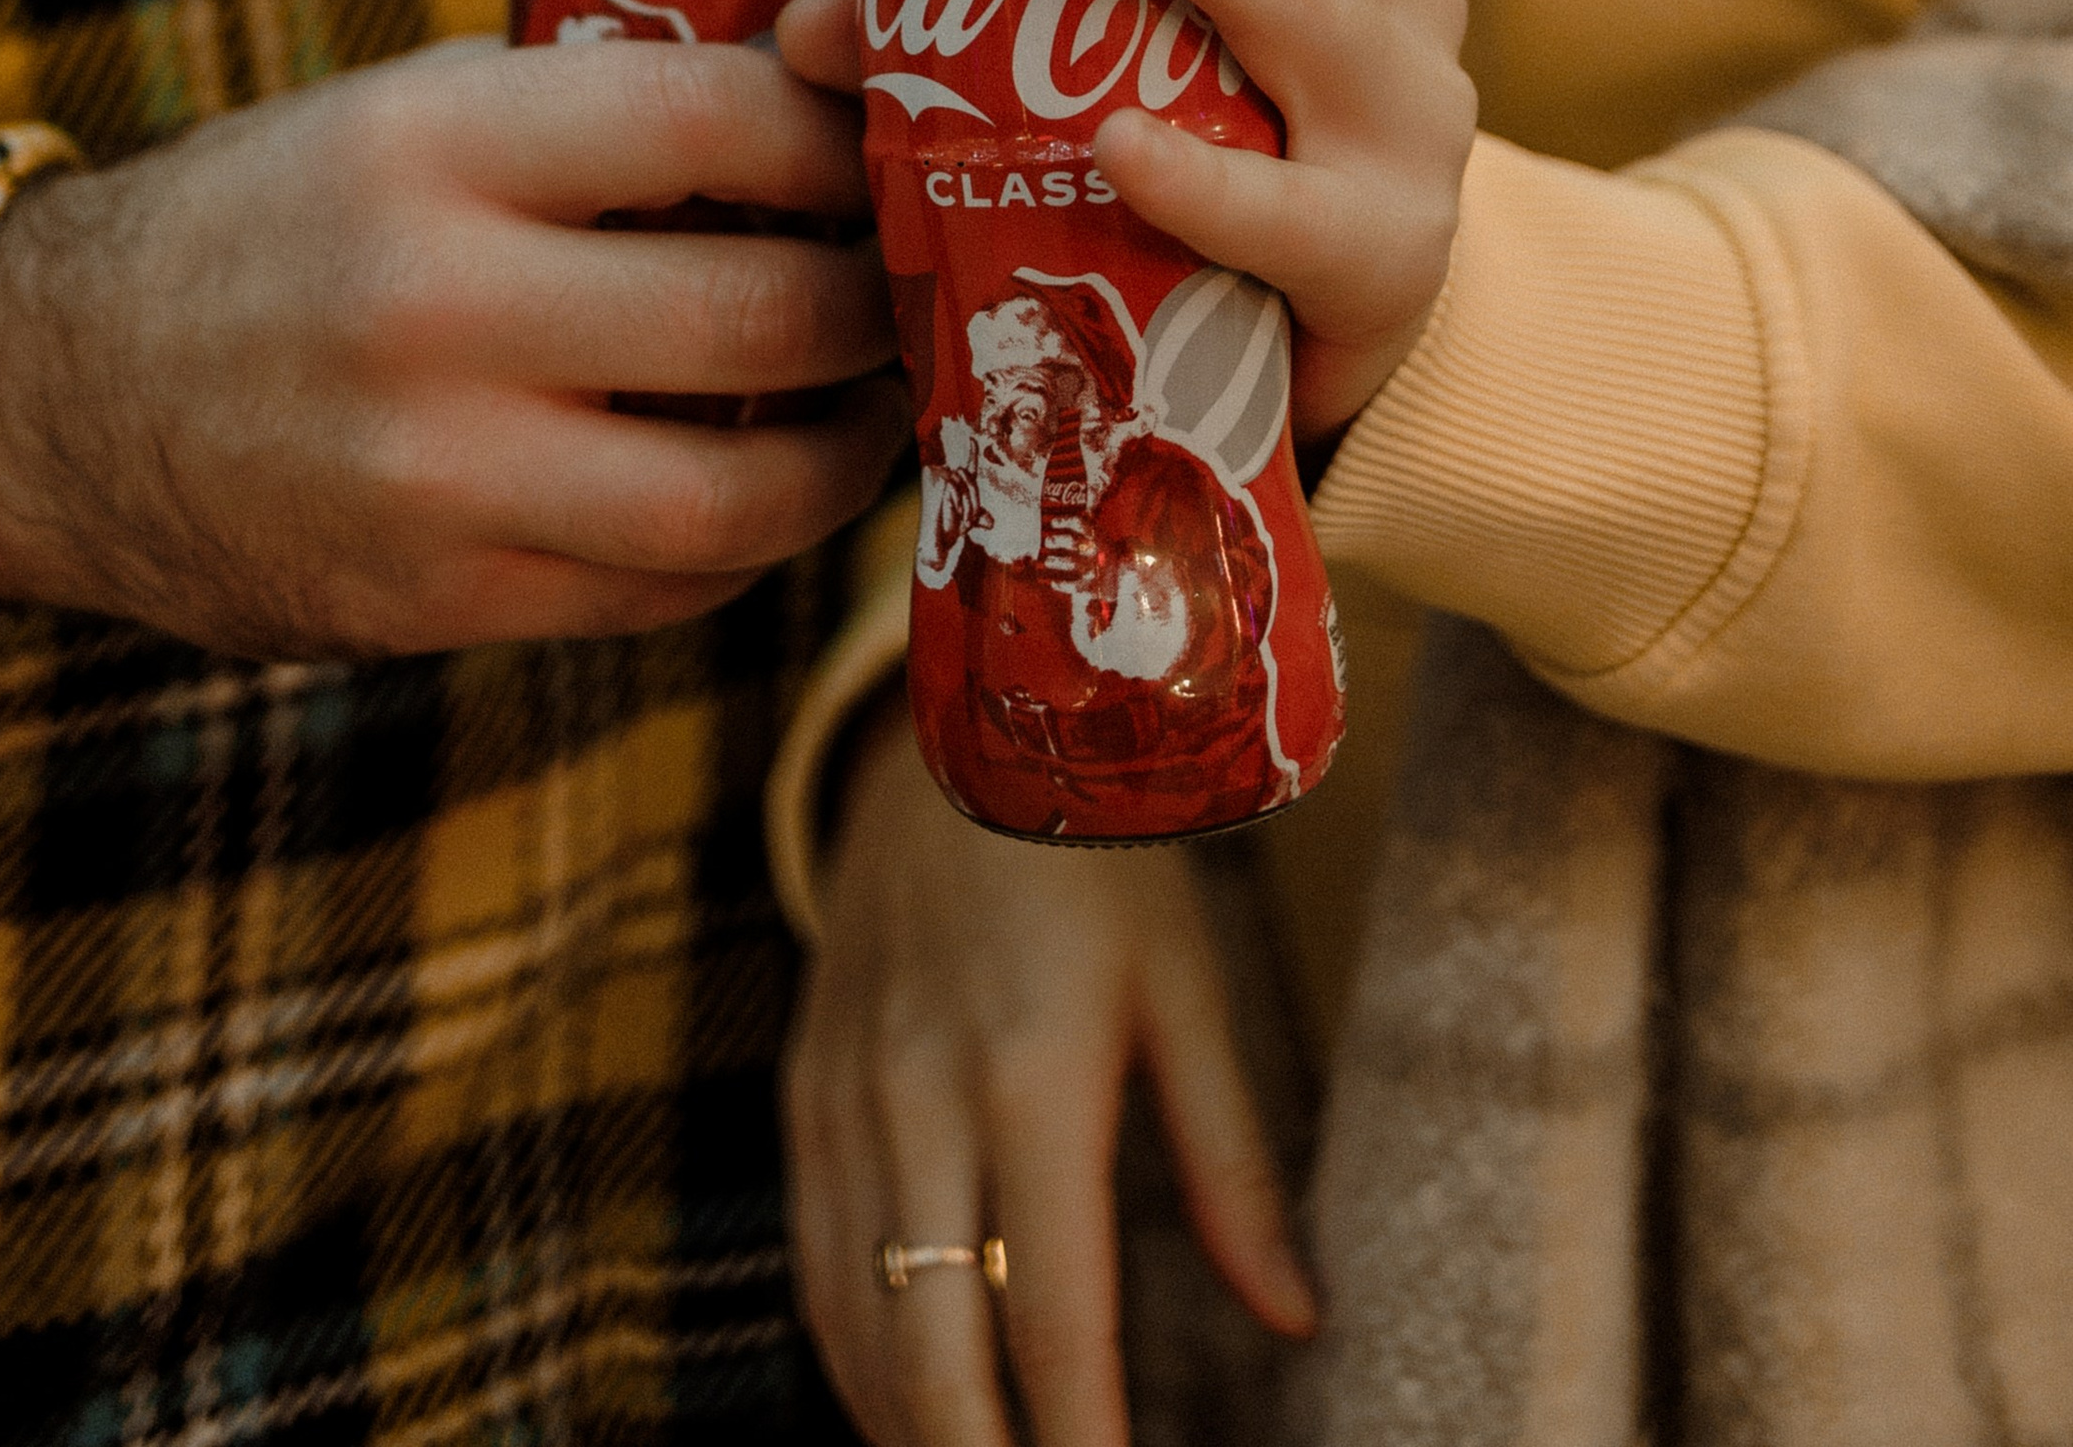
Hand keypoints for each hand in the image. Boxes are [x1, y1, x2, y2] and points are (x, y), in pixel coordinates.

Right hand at [0, 36, 908, 656]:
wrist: (57, 398)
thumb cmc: (283, 216)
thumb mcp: (411, 104)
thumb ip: (599, 103)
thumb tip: (835, 84)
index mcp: (436, 145)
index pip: (725, 121)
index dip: (848, 132)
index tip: (894, 138)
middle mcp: (437, 308)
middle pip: (768, 314)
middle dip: (878, 303)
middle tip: (915, 283)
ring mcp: (436, 476)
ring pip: (738, 495)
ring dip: (846, 456)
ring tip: (870, 408)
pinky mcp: (431, 604)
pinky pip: (658, 592)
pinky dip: (739, 547)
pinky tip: (757, 492)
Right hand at [787, 705, 1312, 1446]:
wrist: (954, 726)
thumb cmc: (1095, 856)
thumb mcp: (1189, 992)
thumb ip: (1233, 1167)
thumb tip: (1296, 1318)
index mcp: (1033, 1076)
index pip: (1054, 1320)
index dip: (1084, 1444)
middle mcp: (921, 1099)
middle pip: (934, 1354)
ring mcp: (847, 1097)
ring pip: (860, 1323)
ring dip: (911, 1430)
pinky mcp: (805, 1087)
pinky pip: (815, 1260)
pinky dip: (853, 1356)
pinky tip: (901, 1407)